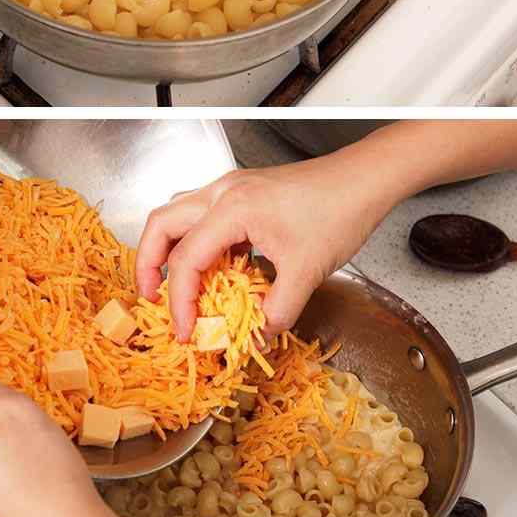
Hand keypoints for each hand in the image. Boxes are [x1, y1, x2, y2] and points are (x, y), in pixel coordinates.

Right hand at [136, 151, 401, 341]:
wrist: (367, 178)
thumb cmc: (341, 211)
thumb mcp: (307, 272)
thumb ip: (276, 312)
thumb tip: (255, 339)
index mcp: (232, 208)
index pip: (186, 259)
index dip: (180, 301)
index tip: (186, 331)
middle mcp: (224, 191)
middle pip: (162, 224)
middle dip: (148, 264)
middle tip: (153, 300)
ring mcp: (234, 188)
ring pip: (179, 213)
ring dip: (170, 248)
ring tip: (177, 284)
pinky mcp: (248, 192)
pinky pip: (206, 215)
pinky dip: (199, 242)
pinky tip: (218, 268)